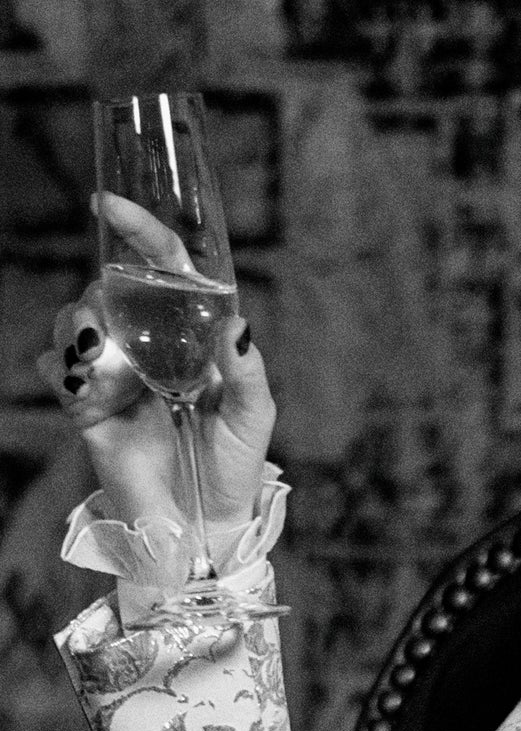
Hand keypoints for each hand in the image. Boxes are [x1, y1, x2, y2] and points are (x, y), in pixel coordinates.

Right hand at [37, 195, 275, 548]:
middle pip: (105, 288)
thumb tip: (236, 323)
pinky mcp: (88, 407)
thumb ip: (246, 370)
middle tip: (112, 332)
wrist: (204, 522)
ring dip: (81, 332)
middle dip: (100, 296)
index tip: (107, 205)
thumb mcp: (253, 417)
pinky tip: (89, 393)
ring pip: (74, 322)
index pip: (160, 265)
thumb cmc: (234, 467)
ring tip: (103, 365)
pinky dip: (65, 372)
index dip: (137, 230)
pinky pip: (55, 370)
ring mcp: (114, 374)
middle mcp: (147, 346)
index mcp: (187, 336)